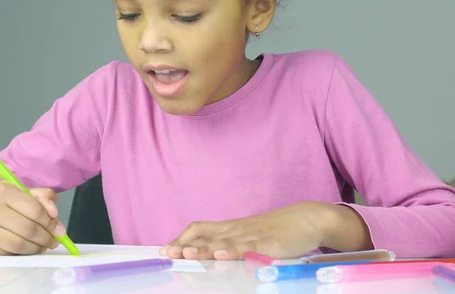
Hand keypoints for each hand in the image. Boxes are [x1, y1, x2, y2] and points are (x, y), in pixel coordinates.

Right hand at [0, 181, 65, 254]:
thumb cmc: (2, 203)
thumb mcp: (22, 192)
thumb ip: (43, 197)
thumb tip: (55, 214)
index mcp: (4, 190)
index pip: (35, 210)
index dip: (51, 223)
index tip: (60, 230)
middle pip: (28, 229)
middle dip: (46, 238)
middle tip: (53, 241)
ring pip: (18, 245)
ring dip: (36, 248)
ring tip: (43, 246)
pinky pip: (8, 253)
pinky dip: (22, 253)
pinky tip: (27, 249)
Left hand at [159, 202, 371, 259]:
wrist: (307, 218)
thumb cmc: (277, 230)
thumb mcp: (249, 235)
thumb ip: (231, 243)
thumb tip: (209, 254)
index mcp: (231, 227)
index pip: (200, 229)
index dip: (182, 238)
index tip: (165, 249)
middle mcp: (237, 229)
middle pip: (205, 235)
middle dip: (185, 245)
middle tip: (166, 254)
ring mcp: (252, 235)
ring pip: (223, 241)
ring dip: (203, 248)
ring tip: (186, 255)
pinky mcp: (268, 243)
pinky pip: (248, 247)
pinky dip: (233, 250)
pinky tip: (221, 255)